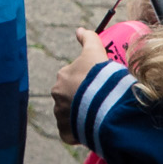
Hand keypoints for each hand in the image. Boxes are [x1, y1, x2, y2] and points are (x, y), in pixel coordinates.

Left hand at [51, 27, 109, 141]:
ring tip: (98, 118)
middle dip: (82, 101)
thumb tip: (80, 29)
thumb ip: (88, 38)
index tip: (97, 88)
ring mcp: (61, 115)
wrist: (104, 105)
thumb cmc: (99, 76)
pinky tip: (91, 131)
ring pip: (70, 116)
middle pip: (70, 98)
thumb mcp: (95, 52)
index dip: (86, 83)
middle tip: (100, 104)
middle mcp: (57, 95)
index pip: (72, 79)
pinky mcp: (66, 132)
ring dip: (81, 117)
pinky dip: (79, 134)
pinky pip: (70, 133)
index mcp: (62, 77)